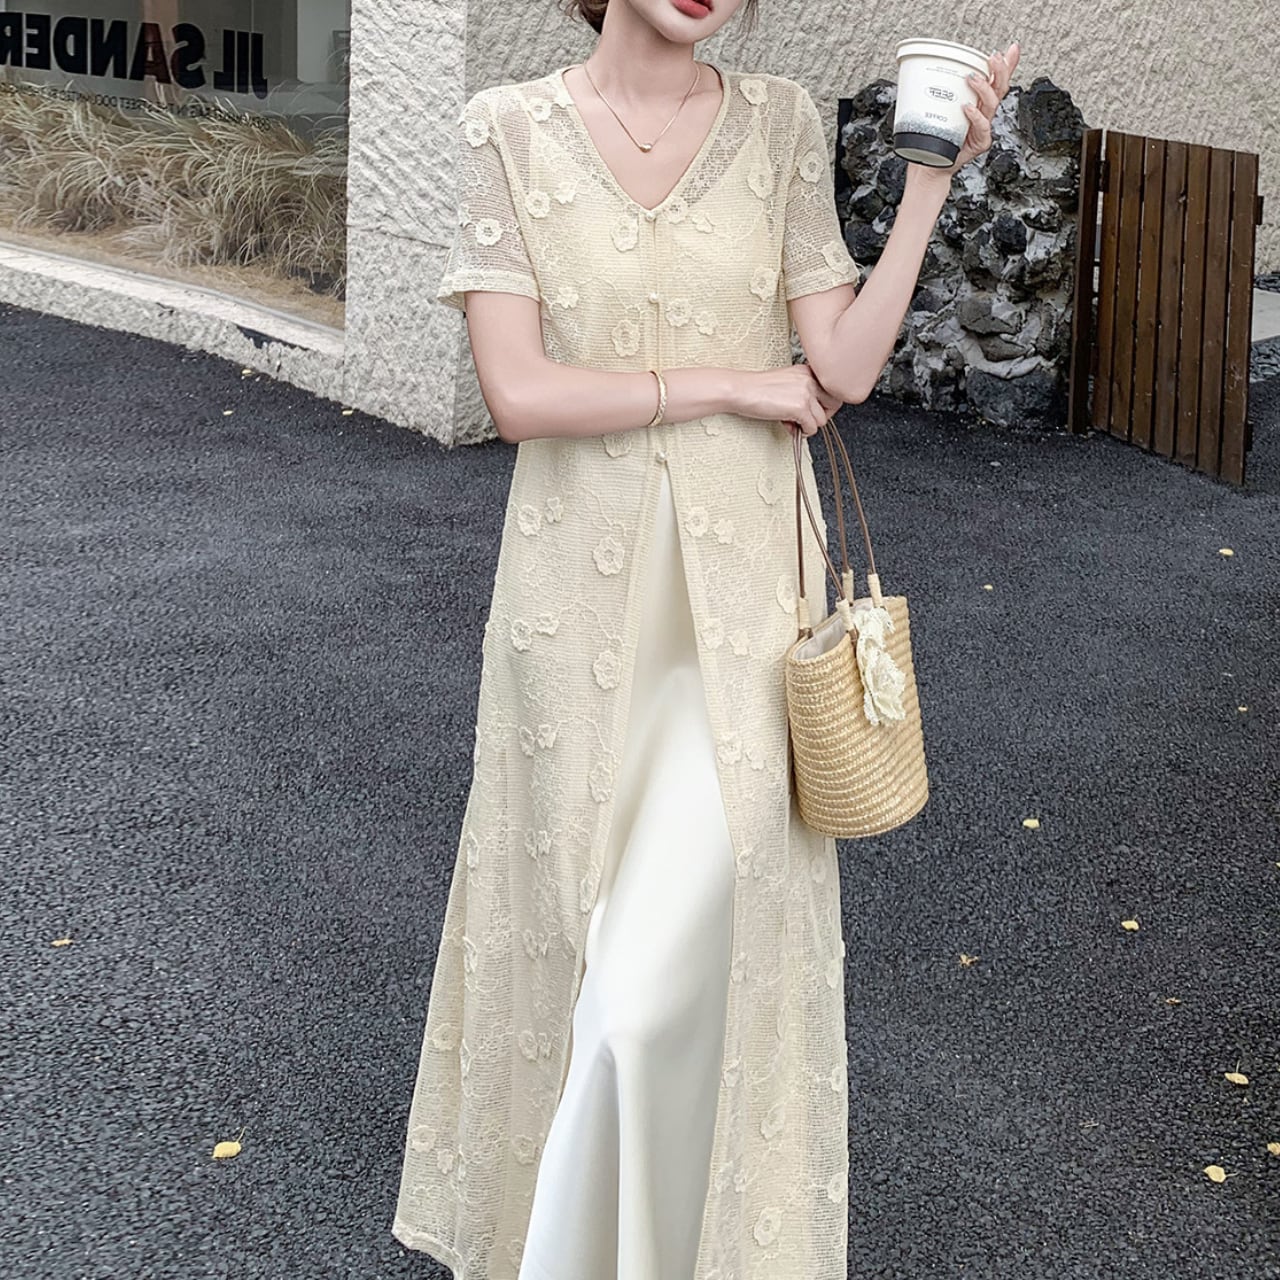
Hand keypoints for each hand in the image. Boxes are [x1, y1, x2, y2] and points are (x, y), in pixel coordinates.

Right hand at [733, 362, 843, 437]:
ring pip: (822, 420)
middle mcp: (810, 379)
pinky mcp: (800, 407)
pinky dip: (800, 432)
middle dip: (820, 416)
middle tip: (805, 419)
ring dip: (806, 426)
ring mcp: (806, 392)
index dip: (823, 405)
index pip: (832, 390)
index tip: (812, 411)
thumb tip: (815, 412)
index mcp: (808, 371)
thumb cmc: (758, 389)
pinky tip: (787, 425)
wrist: (741, 390)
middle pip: (834, 404)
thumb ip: (804, 392)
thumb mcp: (787, 383)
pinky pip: (812, 428)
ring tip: (790, 421)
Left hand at [931, 40, 1020, 178]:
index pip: (997, 80)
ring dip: (984, 88)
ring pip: (992, 104)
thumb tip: (932, 67)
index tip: (1011, 48)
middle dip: (1000, 71)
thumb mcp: (938, 107)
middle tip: (993, 58)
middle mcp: (984, 113)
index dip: (1008, 65)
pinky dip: (976, 117)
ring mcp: (983, 128)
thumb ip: (942, 90)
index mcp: (979, 102)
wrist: (929, 165)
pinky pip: (983, 128)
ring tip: (972, 78)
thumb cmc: (934, 136)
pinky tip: (968, 108)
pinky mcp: (979, 143)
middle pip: (1000, 89)